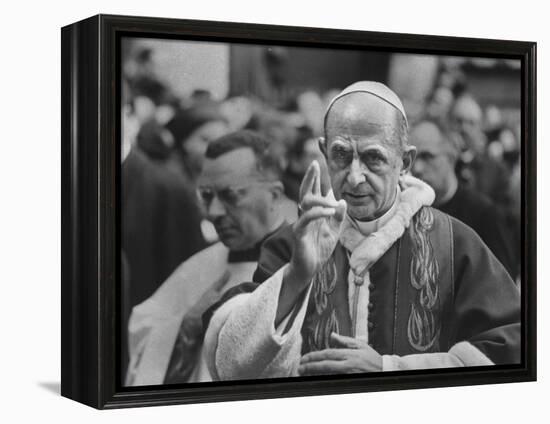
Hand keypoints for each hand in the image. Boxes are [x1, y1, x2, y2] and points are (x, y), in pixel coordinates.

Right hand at [288, 160, 346, 286]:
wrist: (310, 269)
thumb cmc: (319, 249)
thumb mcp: (334, 231)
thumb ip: (338, 216)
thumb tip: (342, 201)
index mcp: (314, 212)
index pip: (313, 191)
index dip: (315, 178)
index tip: (318, 163)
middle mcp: (306, 214)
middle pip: (305, 191)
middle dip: (310, 177)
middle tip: (314, 164)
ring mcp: (301, 222)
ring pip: (305, 202)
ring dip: (320, 199)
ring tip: (333, 202)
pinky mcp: (299, 232)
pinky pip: (306, 218)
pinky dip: (319, 213)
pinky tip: (329, 211)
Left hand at [298, 333, 381, 375]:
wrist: (386, 371)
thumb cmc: (373, 359)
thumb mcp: (360, 345)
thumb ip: (345, 340)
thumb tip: (332, 335)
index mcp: (350, 354)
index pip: (328, 354)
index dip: (314, 356)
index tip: (304, 358)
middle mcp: (348, 364)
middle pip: (326, 364)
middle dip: (311, 366)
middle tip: (300, 367)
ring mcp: (349, 373)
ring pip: (329, 374)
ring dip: (315, 373)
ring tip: (305, 373)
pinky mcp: (351, 381)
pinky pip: (335, 380)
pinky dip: (325, 379)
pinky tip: (317, 378)